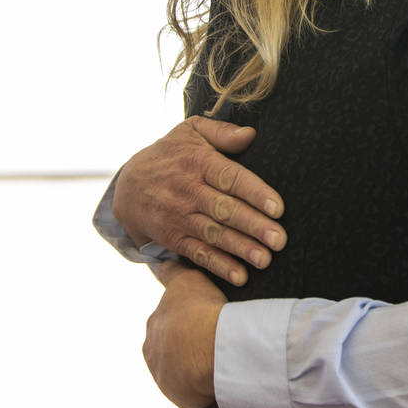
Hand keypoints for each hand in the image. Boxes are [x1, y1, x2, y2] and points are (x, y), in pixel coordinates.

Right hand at [114, 116, 286, 285]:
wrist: (128, 185)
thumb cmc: (171, 154)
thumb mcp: (190, 132)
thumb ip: (222, 132)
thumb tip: (251, 134)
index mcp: (198, 162)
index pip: (231, 177)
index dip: (255, 193)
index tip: (278, 208)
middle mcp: (189, 190)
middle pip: (225, 209)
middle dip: (254, 226)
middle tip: (279, 240)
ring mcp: (179, 216)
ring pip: (214, 234)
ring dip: (240, 249)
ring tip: (265, 259)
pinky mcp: (173, 238)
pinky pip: (197, 253)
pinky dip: (218, 266)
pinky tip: (239, 276)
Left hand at [143, 261, 225, 407]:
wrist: (212, 347)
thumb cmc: (201, 310)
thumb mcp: (186, 280)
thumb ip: (174, 273)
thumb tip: (163, 264)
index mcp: (153, 327)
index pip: (166, 325)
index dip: (184, 324)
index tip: (201, 324)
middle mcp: (153, 354)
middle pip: (172, 352)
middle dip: (187, 350)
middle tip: (214, 346)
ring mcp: (166, 379)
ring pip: (182, 375)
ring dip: (196, 373)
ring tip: (220, 367)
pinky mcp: (182, 400)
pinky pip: (195, 399)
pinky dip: (205, 396)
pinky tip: (220, 389)